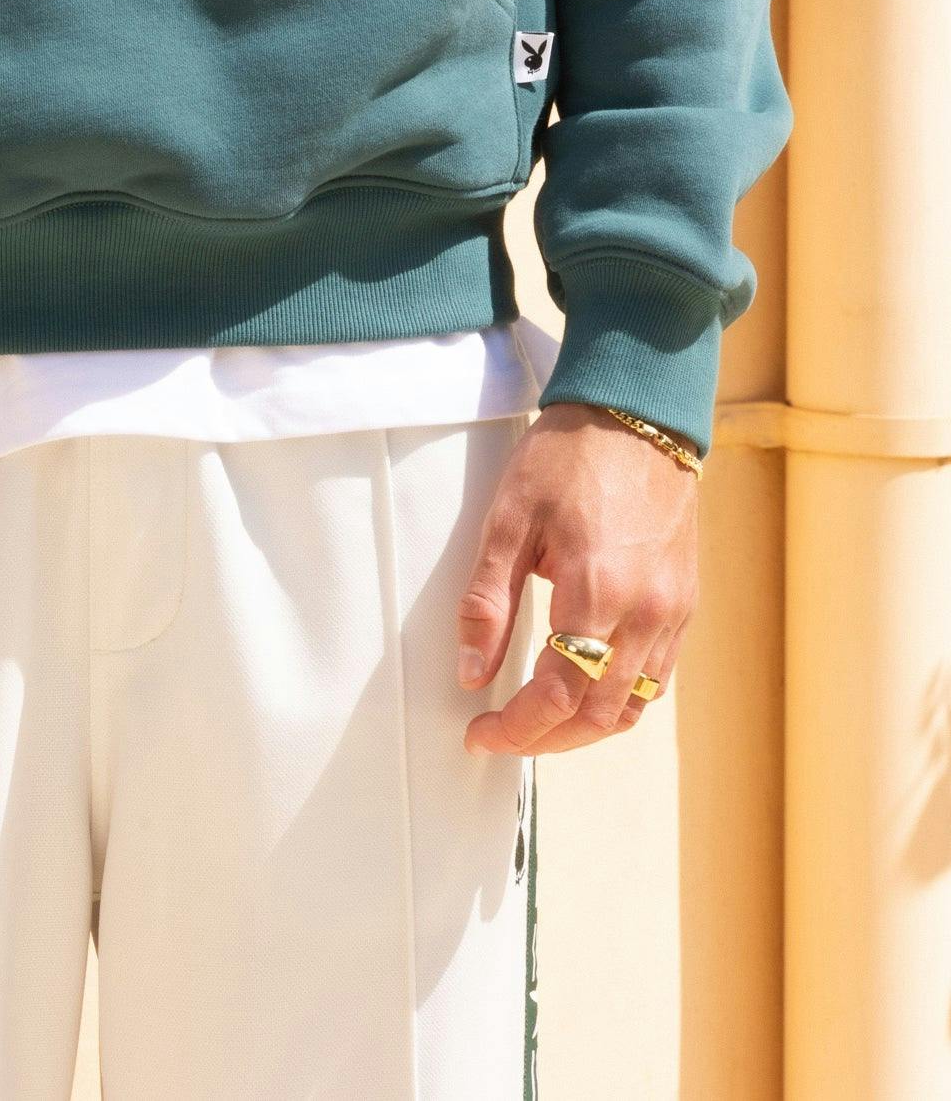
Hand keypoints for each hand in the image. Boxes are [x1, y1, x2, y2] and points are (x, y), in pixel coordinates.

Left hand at [456, 403, 699, 756]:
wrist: (635, 414)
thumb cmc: (568, 457)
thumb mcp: (509, 518)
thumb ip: (487, 602)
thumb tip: (470, 672)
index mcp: (596, 591)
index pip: (556, 695)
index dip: (516, 728)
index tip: (480, 733)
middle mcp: (644, 612)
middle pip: (596, 715)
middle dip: (545, 739)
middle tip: (502, 733)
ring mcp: (671, 611)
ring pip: (632, 707)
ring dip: (583, 726)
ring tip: (539, 720)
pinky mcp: (684, 603)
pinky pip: (657, 678)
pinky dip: (618, 697)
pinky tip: (584, 684)